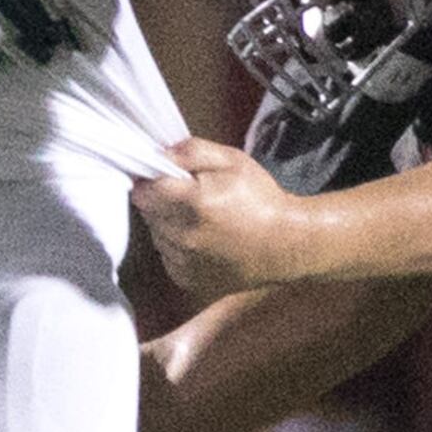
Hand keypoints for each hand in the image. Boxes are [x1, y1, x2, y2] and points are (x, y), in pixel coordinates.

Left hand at [134, 138, 320, 300]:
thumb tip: (158, 153)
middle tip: (192, 197)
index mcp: (193, 202)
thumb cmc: (263, 200)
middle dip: (162, 201)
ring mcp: (184, 261)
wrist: (288, 245)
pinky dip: (178, 246)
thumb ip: (191, 151)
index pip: (143, 190)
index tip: (166, 178)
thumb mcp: (232, 161)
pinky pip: (167, 256)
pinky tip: (203, 239)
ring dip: (169, 224)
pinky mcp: (187, 279)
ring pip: (157, 235)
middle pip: (147, 212)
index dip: (151, 181)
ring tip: (202, 220)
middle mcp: (183, 235)